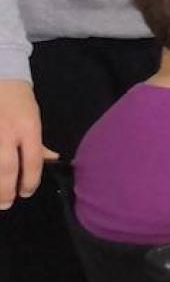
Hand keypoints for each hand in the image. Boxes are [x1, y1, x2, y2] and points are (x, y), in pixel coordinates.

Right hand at [0, 79, 56, 208]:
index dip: (30, 181)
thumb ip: (38, 144)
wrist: (0, 77)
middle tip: (6, 203)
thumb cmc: (19, 102)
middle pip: (6, 167)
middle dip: (6, 189)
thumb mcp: (34, 120)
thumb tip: (52, 160)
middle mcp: (7, 131)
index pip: (32, 161)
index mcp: (28, 129)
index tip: (26, 193)